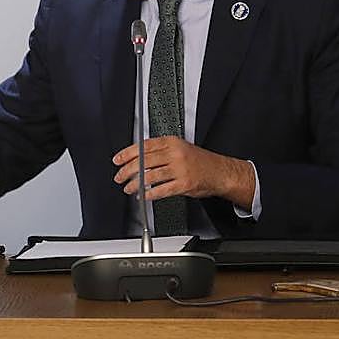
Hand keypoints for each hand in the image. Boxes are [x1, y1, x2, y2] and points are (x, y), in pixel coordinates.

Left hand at [112, 136, 254, 207]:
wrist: (220, 172)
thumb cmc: (200, 161)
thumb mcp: (180, 148)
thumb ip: (161, 150)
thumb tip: (137, 157)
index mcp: (172, 142)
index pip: (144, 146)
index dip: (127, 153)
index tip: (118, 160)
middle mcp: (175, 154)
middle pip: (144, 160)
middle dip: (127, 170)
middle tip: (119, 177)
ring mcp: (180, 169)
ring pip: (150, 176)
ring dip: (136, 184)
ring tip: (129, 188)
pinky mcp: (184, 184)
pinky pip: (162, 190)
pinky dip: (150, 194)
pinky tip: (144, 196)